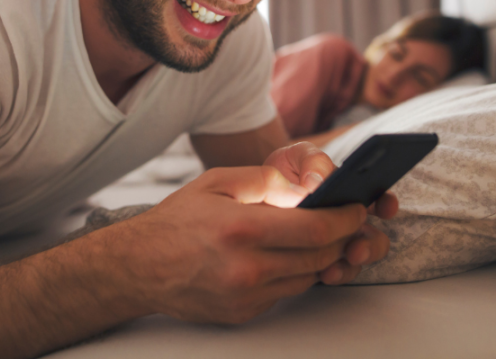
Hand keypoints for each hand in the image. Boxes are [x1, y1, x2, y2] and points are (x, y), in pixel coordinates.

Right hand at [100, 165, 374, 323]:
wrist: (140, 267)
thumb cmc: (178, 220)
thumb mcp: (217, 182)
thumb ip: (265, 181)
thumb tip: (306, 187)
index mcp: (242, 229)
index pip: (316, 230)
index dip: (346, 218)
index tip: (356, 208)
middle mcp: (247, 268)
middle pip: (320, 256)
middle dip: (340, 237)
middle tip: (345, 220)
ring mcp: (246, 296)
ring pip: (308, 277)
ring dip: (320, 256)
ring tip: (314, 235)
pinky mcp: (244, 314)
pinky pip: (286, 292)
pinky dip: (294, 272)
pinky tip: (283, 255)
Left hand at [262, 142, 398, 284]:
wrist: (259, 191)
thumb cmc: (285, 170)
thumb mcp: (298, 155)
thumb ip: (313, 161)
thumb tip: (318, 182)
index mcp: (352, 193)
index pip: (380, 199)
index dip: (387, 204)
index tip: (385, 207)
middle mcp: (349, 221)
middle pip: (375, 238)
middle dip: (372, 246)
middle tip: (357, 249)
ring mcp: (337, 243)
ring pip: (356, 260)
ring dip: (351, 266)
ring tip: (334, 268)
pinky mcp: (319, 261)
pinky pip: (335, 272)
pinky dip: (333, 274)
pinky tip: (324, 273)